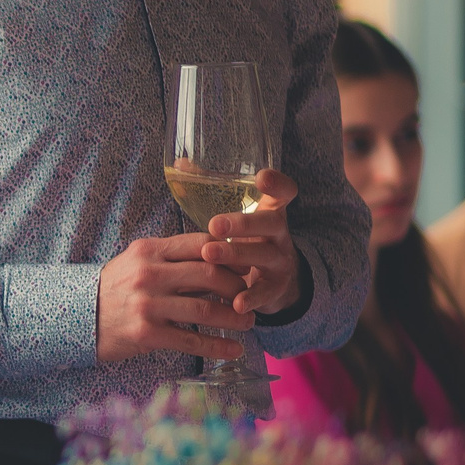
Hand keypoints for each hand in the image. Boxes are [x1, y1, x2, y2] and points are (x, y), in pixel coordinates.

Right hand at [95, 234, 253, 362]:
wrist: (76, 318)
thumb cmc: (115, 289)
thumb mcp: (137, 262)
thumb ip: (172, 258)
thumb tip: (219, 259)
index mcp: (148, 251)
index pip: (201, 243)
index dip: (230, 254)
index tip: (245, 267)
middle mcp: (148, 274)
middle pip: (209, 274)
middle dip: (238, 287)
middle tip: (250, 297)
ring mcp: (147, 304)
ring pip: (205, 309)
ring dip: (234, 318)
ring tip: (248, 323)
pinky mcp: (147, 333)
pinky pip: (191, 340)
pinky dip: (218, 346)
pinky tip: (234, 349)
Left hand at [200, 165, 299, 317]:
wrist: (275, 283)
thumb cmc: (247, 241)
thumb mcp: (240, 218)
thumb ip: (213, 190)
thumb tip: (180, 162)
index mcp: (270, 212)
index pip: (284, 193)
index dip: (278, 184)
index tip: (262, 176)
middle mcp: (279, 234)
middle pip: (270, 223)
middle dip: (243, 222)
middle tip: (214, 224)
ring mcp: (280, 262)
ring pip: (263, 255)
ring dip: (236, 254)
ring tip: (210, 254)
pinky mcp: (276, 289)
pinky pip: (265, 293)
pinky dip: (250, 297)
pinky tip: (235, 303)